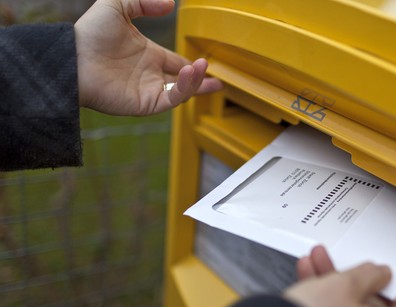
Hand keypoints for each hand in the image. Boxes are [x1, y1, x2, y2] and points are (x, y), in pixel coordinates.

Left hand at [74, 0, 221, 115]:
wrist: (73, 57)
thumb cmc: (90, 33)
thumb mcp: (118, 5)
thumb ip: (142, 1)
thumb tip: (170, 4)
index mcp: (148, 56)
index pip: (177, 63)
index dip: (192, 65)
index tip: (207, 62)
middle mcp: (150, 76)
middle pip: (183, 82)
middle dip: (201, 82)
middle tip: (217, 80)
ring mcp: (148, 91)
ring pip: (181, 92)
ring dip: (196, 82)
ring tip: (203, 69)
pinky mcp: (145, 104)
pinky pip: (172, 100)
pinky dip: (185, 89)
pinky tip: (190, 73)